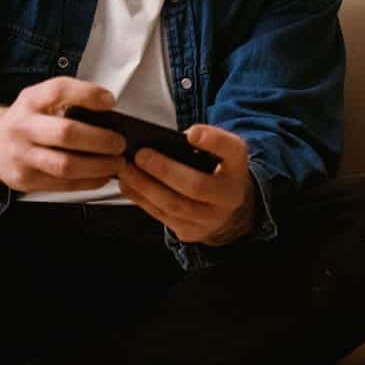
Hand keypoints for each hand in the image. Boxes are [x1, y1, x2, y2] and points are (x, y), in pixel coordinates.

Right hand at [0, 77, 127, 193]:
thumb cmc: (26, 121)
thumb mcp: (40, 99)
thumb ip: (68, 100)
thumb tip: (108, 108)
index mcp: (30, 101)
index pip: (58, 91)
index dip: (87, 94)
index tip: (109, 101)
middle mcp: (23, 127)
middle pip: (65, 134)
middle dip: (100, 140)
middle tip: (119, 143)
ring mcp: (22, 157)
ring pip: (65, 166)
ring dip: (98, 166)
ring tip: (116, 163)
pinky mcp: (26, 180)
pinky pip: (63, 185)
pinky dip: (89, 181)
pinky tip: (102, 175)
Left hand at [116, 124, 257, 245]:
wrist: (226, 210)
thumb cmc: (214, 173)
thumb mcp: (218, 154)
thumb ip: (200, 143)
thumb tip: (160, 140)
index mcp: (237, 167)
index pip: (232, 151)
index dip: (213, 141)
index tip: (192, 133)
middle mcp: (229, 196)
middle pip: (196, 185)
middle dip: (165, 170)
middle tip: (141, 155)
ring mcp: (210, 219)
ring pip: (174, 205)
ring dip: (145, 186)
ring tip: (127, 169)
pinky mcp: (190, 232)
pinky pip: (162, 216)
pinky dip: (141, 198)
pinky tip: (128, 184)